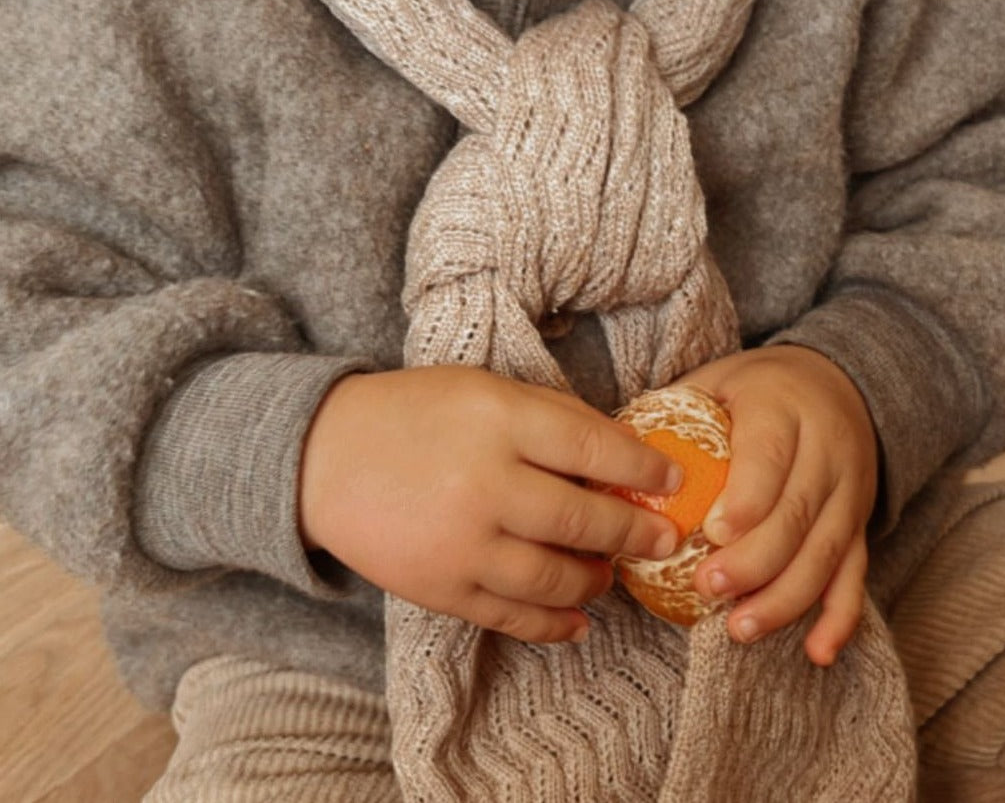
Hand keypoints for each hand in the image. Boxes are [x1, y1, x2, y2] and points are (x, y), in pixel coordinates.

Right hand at [299, 365, 681, 643]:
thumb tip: (622, 457)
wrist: (322, 457)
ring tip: (609, 573)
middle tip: (663, 539)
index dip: (643, 469)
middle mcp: (486, 484)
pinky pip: (513, 617)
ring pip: (556, 578)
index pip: (593, 449)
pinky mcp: (442, 589)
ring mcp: (463, 544)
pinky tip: (577, 620)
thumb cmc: (414, 412)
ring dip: (597, 580)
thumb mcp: (484, 389)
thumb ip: (550, 419)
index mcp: (500, 421)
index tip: (672, 481)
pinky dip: (554, 624)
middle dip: (635, 533)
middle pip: (584, 521)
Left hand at [678, 346, 878, 665]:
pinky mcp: (860, 524)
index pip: (770, 456)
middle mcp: (826, 450)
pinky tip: (817, 652)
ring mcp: (850, 491)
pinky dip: (840, 618)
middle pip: (798, 513)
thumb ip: (673, 411)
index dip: (748, 499)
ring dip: (786, 597)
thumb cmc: (755, 389)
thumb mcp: (716, 380)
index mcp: (783, 408)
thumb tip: (606, 453)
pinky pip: (856, 574)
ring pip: (827, 552)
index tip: (713, 533)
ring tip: (741, 628)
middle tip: (709, 589)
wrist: (835, 382)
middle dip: (755, 560)